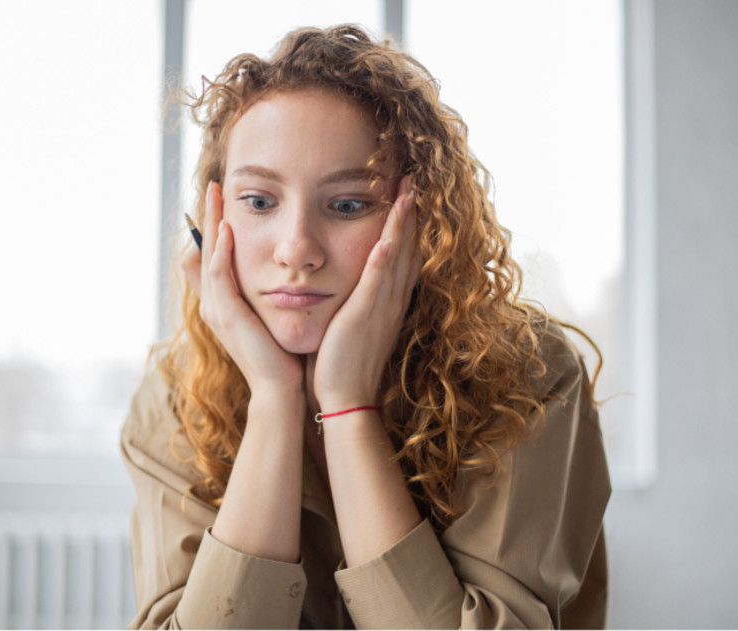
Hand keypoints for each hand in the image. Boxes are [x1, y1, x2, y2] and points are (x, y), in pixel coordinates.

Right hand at [182, 182, 303, 394]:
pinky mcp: (226, 316)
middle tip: (214, 184)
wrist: (281, 388)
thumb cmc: (282, 354)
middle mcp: (213, 303)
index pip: (212, 254)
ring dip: (211, 224)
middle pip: (203, 249)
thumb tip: (280, 272)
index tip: (224, 198)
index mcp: (223, 302)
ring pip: (207, 256)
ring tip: (216, 195)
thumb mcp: (272, 316)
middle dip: (208, 215)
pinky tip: (227, 230)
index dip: (214, 226)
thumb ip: (269, 293)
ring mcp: (216, 310)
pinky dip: (221, 252)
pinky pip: (218, 276)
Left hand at [313, 176, 419, 409]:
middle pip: (407, 248)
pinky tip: (388, 237)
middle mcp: (391, 300)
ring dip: (403, 224)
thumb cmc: (345, 362)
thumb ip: (357, 299)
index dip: (406, 225)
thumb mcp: (355, 323)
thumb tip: (349, 280)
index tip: (406, 195)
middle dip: (411, 214)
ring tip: (407, 191)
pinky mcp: (364, 317)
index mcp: (388, 301)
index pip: (402, 255)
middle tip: (413, 179)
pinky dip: (385, 259)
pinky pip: (377, 283)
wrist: (346, 397)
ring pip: (397, 258)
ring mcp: (381, 307)